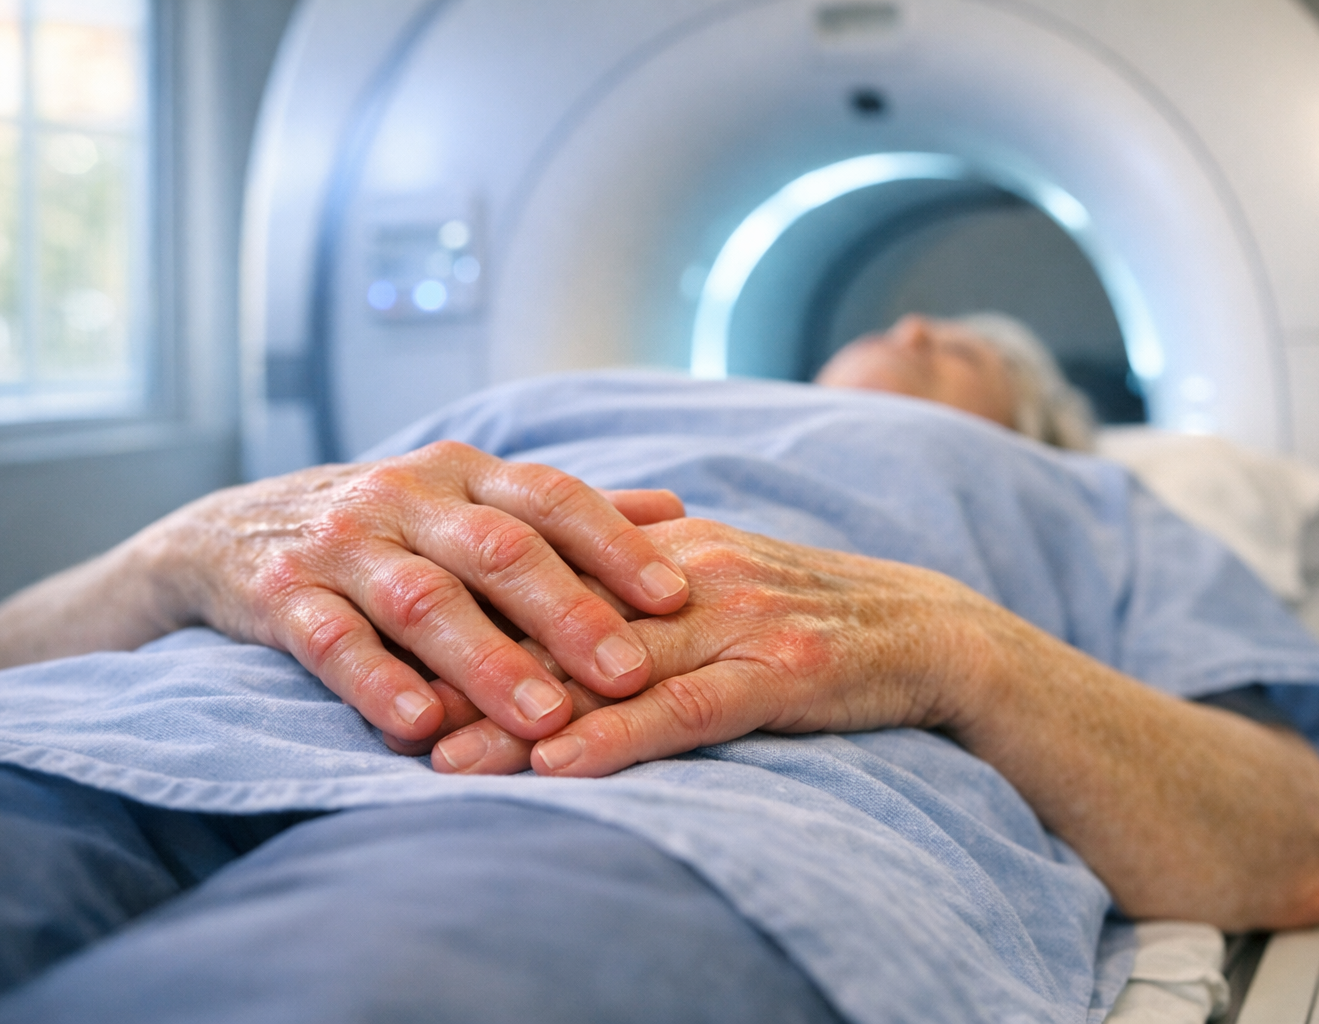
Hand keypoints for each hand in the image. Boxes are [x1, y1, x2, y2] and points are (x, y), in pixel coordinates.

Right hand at [137, 441, 688, 745]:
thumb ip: (564, 515)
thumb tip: (674, 511)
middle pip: (499, 549)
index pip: (553, 498)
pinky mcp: (280, 595)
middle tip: (627, 674)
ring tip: (544, 719)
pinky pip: (332, 639)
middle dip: (568, 611)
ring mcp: (343, 543)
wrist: (228, 533)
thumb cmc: (387, 528)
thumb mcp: (470, 501)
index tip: (677, 597)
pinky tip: (419, 724)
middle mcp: (407, 497)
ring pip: (424, 599)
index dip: (616, 544)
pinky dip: (377, 681)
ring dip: (487, 661)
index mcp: (465, 474)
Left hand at [423, 517, 995, 774]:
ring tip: (447, 759)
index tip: (393, 651)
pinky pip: (687, 708)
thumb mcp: (718, 575)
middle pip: (562, 623)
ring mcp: (736, 618)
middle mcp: (690, 571)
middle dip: (471, 671)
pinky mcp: (780, 670)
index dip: (470, 616)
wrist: (927, 627)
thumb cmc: (809, 610)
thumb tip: (546, 590)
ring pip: (611, 669)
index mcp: (667, 544)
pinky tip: (562, 767)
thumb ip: (637, 577)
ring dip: (523, 716)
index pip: (549, 578)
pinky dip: (620, 738)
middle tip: (391, 712)